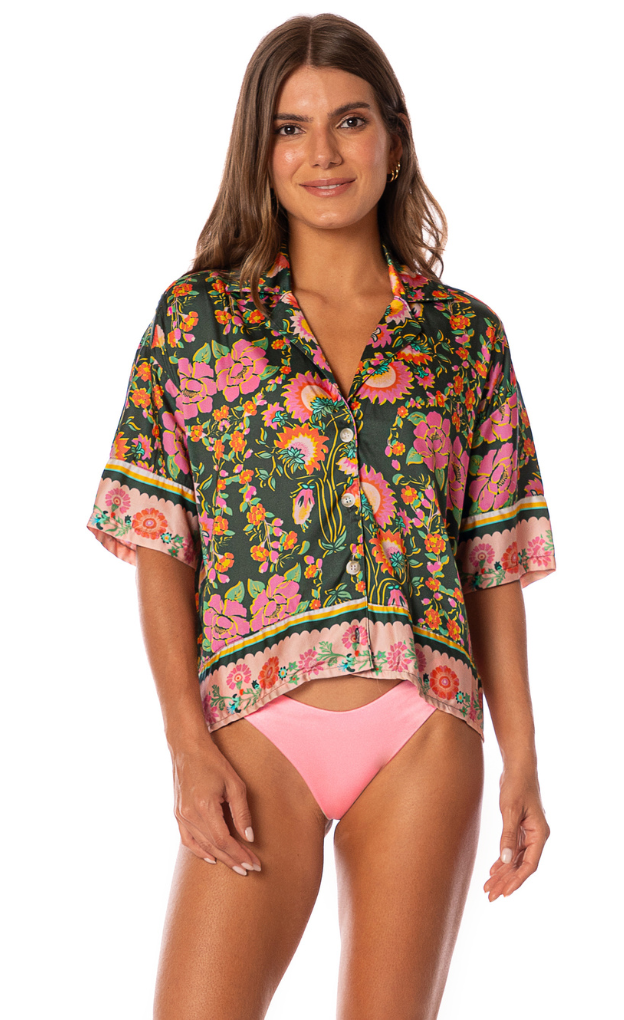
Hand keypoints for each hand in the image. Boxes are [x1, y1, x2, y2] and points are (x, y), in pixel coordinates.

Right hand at [171, 740, 261, 876]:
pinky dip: (199, 851)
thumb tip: (249, 838)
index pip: (224, 841)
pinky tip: (211, 857)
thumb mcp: (235, 784)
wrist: (187, 749)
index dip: (240, 854)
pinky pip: (187, 840)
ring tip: (237, 866)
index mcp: (205, 807)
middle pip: (214, 847)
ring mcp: (181, 816)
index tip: (254, 863)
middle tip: (250, 868)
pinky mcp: (177, 814)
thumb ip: (242, 813)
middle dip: (234, 860)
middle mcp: (190, 815)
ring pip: (202, 846)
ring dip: (220, 858)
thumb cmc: (213, 762)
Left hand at [484, 766, 549, 900]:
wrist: (518, 766)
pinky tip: (493, 871)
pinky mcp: (520, 827)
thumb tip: (506, 861)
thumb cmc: (516, 785)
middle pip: (522, 865)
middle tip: (490, 896)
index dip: (517, 880)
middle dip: (506, 881)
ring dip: (503, 873)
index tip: (504, 893)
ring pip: (517, 859)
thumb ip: (507, 836)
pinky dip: (503, 860)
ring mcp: (529, 832)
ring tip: (488, 888)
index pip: (530, 864)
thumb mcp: (510, 811)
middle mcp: (537, 835)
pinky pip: (513, 850)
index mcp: (540, 833)